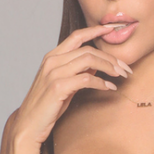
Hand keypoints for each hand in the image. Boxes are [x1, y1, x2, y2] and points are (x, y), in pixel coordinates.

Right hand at [9, 25, 131, 147]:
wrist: (29, 124)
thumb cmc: (46, 105)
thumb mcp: (62, 83)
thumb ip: (77, 71)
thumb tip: (96, 65)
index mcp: (52, 56)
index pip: (77, 36)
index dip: (96, 30)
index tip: (112, 29)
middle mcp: (52, 61)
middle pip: (88, 50)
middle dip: (110, 57)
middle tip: (125, 68)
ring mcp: (54, 73)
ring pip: (88, 60)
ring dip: (109, 67)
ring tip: (121, 75)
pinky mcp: (58, 87)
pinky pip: (86, 79)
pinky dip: (101, 82)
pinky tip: (109, 87)